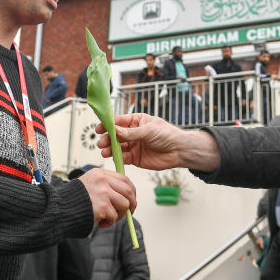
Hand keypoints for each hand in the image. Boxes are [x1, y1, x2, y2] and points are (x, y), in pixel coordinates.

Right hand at [77, 168, 137, 227]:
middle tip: (127, 214)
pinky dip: (110, 222)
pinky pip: (114, 216)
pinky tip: (101, 223)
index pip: (124, 179)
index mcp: (100, 173)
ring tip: (109, 219)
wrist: (58, 209)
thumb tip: (126, 197)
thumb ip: (105, 186)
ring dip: (119, 215)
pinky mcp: (102, 206)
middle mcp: (103, 180)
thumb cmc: (73, 200)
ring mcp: (103, 193)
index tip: (131, 200)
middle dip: (131, 204)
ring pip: (124, 204)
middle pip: (128, 191)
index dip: (131, 191)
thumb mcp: (89, 184)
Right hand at [96, 113, 220, 171]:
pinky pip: (124, 158)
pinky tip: (115, 157)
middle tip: (102, 143)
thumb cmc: (167, 135)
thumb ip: (130, 132)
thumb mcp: (148, 130)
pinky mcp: (136, 158)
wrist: (179, 151)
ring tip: (104, 151)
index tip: (99, 128)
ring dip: (110, 149)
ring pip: (117, 147)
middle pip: (115, 135)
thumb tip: (114, 130)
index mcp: (136, 121)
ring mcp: (134, 146)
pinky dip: (118, 158)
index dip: (108, 124)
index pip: (118, 121)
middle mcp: (133, 133)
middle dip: (107, 139)